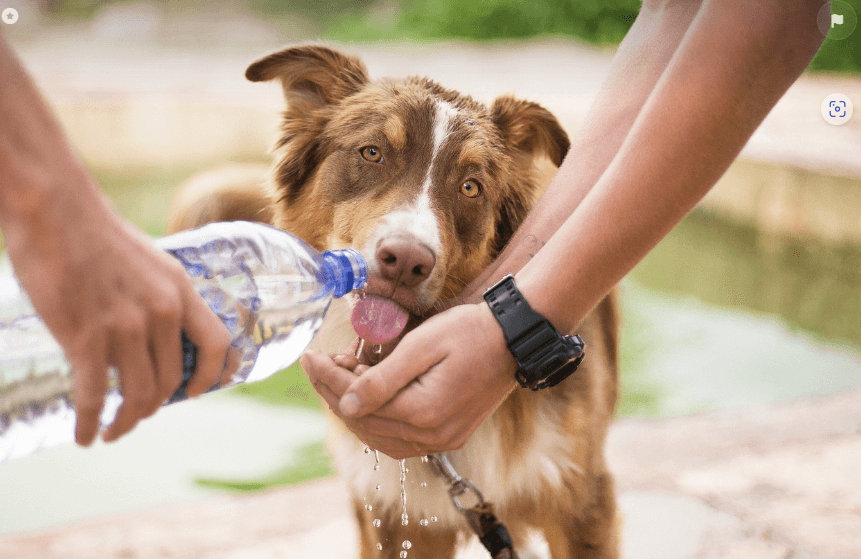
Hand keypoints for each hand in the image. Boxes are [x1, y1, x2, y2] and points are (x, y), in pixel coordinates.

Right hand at [4, 170, 232, 445]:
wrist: (54, 210)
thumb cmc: (97, 234)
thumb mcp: (150, 262)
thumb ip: (159, 297)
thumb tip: (155, 335)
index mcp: (180, 290)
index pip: (217, 343)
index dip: (213, 375)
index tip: (197, 393)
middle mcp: (161, 311)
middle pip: (172, 380)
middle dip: (155, 406)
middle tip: (137, 414)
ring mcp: (126, 326)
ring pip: (138, 394)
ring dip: (126, 422)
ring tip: (112, 430)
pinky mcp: (86, 337)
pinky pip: (95, 396)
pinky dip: (91, 423)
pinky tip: (85, 435)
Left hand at [302, 303, 516, 458]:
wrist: (514, 339)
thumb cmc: (470, 332)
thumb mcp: (422, 346)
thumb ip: (382, 379)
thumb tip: (345, 404)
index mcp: (423, 413)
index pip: (358, 402)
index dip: (328, 378)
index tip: (308, 356)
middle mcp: (432, 436)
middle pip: (365, 422)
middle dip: (334, 393)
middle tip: (318, 364)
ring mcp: (442, 440)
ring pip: (379, 436)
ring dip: (353, 409)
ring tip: (339, 377)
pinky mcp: (449, 436)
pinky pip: (400, 439)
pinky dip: (377, 422)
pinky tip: (366, 400)